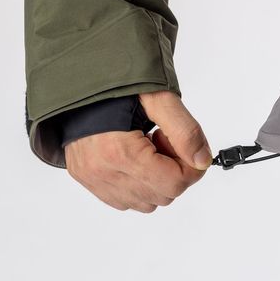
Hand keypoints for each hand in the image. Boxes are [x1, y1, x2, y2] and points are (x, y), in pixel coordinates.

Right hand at [64, 91, 212, 212]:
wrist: (76, 77)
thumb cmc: (114, 84)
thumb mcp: (158, 97)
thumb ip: (185, 130)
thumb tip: (203, 162)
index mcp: (120, 151)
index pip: (175, 183)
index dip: (190, 166)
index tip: (183, 144)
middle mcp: (103, 172)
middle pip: (163, 195)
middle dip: (175, 171)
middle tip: (163, 140)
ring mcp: (93, 180)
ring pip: (147, 203)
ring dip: (158, 180)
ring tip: (147, 148)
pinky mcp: (88, 181)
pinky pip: (127, 200)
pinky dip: (140, 185)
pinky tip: (134, 158)